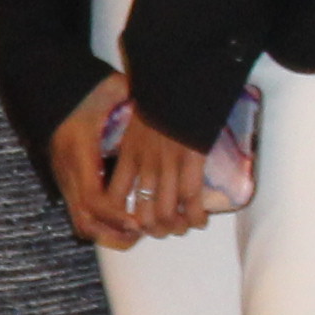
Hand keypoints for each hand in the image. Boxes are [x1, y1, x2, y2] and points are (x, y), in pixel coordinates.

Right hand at [51, 75, 141, 248]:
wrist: (51, 86)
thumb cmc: (85, 88)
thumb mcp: (112, 91)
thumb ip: (134, 101)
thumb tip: (162, 108)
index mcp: (79, 151)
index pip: (92, 197)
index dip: (115, 215)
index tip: (137, 221)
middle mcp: (68, 169)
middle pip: (83, 219)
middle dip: (112, 232)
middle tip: (140, 231)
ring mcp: (64, 177)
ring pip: (80, 220)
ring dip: (107, 231)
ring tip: (135, 230)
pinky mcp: (66, 179)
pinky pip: (80, 212)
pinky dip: (101, 222)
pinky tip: (123, 219)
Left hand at [102, 102, 218, 241]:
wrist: (179, 84)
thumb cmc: (160, 100)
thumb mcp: (136, 123)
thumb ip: (135, 143)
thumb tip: (138, 158)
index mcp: (129, 155)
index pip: (115, 196)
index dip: (121, 217)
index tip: (131, 222)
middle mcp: (145, 166)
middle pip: (144, 213)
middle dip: (154, 229)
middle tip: (162, 230)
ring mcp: (168, 166)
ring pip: (167, 213)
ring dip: (175, 226)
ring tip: (182, 227)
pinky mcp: (192, 163)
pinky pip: (192, 200)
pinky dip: (196, 216)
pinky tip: (199, 220)